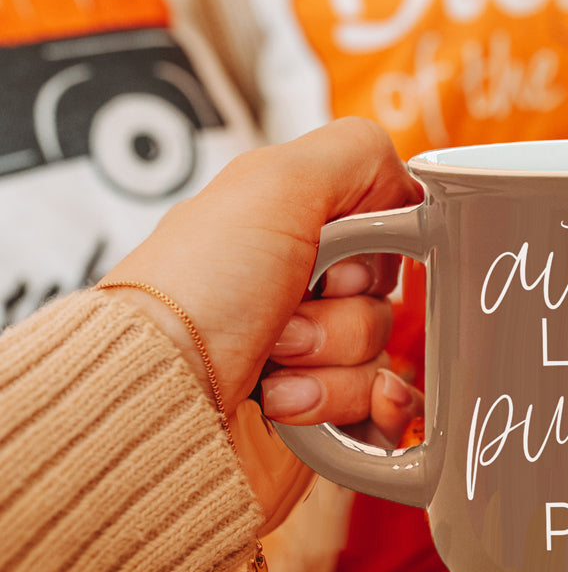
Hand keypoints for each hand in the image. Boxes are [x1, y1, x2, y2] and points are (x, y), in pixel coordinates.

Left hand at [99, 118, 422, 528]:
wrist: (156, 399)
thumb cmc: (194, 296)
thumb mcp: (275, 183)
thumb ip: (356, 156)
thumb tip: (408, 187)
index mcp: (286, 231)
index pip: (381, 237)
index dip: (371, 255)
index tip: (333, 265)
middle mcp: (294, 292)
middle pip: (384, 302)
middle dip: (343, 318)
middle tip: (286, 319)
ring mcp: (306, 358)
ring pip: (382, 359)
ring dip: (335, 367)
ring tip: (274, 369)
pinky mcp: (317, 414)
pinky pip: (385, 415)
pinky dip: (365, 411)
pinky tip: (316, 404)